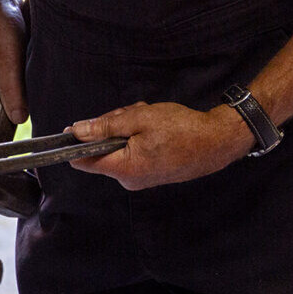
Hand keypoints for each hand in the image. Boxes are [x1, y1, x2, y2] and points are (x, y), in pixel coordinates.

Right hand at [0, 0, 28, 123]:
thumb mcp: (7, 66)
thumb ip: (12, 95)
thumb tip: (19, 120)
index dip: (17, 108)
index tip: (30, 94)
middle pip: (9, 99)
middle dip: (23, 90)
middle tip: (30, 71)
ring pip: (15, 82)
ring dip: (26, 74)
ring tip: (28, 58)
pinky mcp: (2, 54)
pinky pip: (17, 68)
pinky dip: (26, 62)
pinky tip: (28, 51)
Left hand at [66, 102, 255, 190]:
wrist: (218, 141)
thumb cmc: (183, 129)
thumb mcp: (139, 119)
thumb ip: (105, 126)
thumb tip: (77, 131)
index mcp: (124, 168)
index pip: (83, 161)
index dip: (75, 143)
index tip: (74, 128)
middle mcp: (129, 180)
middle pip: (102, 150)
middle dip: (111, 128)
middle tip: (131, 113)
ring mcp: (141, 179)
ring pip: (118, 148)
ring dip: (128, 129)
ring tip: (149, 119)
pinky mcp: (150, 174)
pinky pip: (132, 152)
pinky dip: (138, 138)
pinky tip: (155, 128)